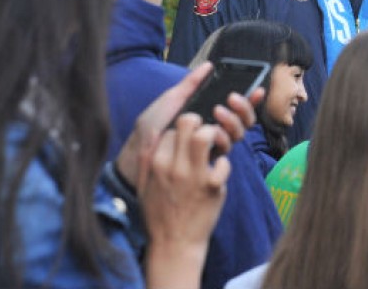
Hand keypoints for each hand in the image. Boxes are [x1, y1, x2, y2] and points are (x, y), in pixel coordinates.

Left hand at [114, 62, 261, 187]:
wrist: (137, 154)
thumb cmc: (151, 127)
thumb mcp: (171, 100)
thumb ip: (190, 84)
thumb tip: (208, 65)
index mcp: (206, 116)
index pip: (235, 108)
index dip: (249, 100)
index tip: (258, 89)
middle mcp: (213, 131)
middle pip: (242, 121)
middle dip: (243, 109)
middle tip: (231, 98)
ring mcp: (211, 147)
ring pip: (237, 134)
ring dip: (233, 120)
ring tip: (218, 111)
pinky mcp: (206, 161)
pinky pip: (225, 149)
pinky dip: (223, 137)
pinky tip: (212, 131)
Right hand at [140, 113, 229, 287]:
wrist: (174, 244)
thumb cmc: (158, 215)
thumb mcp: (143, 186)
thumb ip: (145, 159)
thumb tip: (151, 134)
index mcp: (157, 164)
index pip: (171, 130)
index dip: (180, 135)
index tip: (185, 146)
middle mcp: (175, 166)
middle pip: (189, 121)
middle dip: (199, 125)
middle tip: (203, 138)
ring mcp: (194, 176)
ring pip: (207, 134)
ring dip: (214, 138)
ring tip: (214, 149)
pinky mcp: (213, 187)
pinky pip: (224, 162)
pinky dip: (224, 165)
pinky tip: (218, 174)